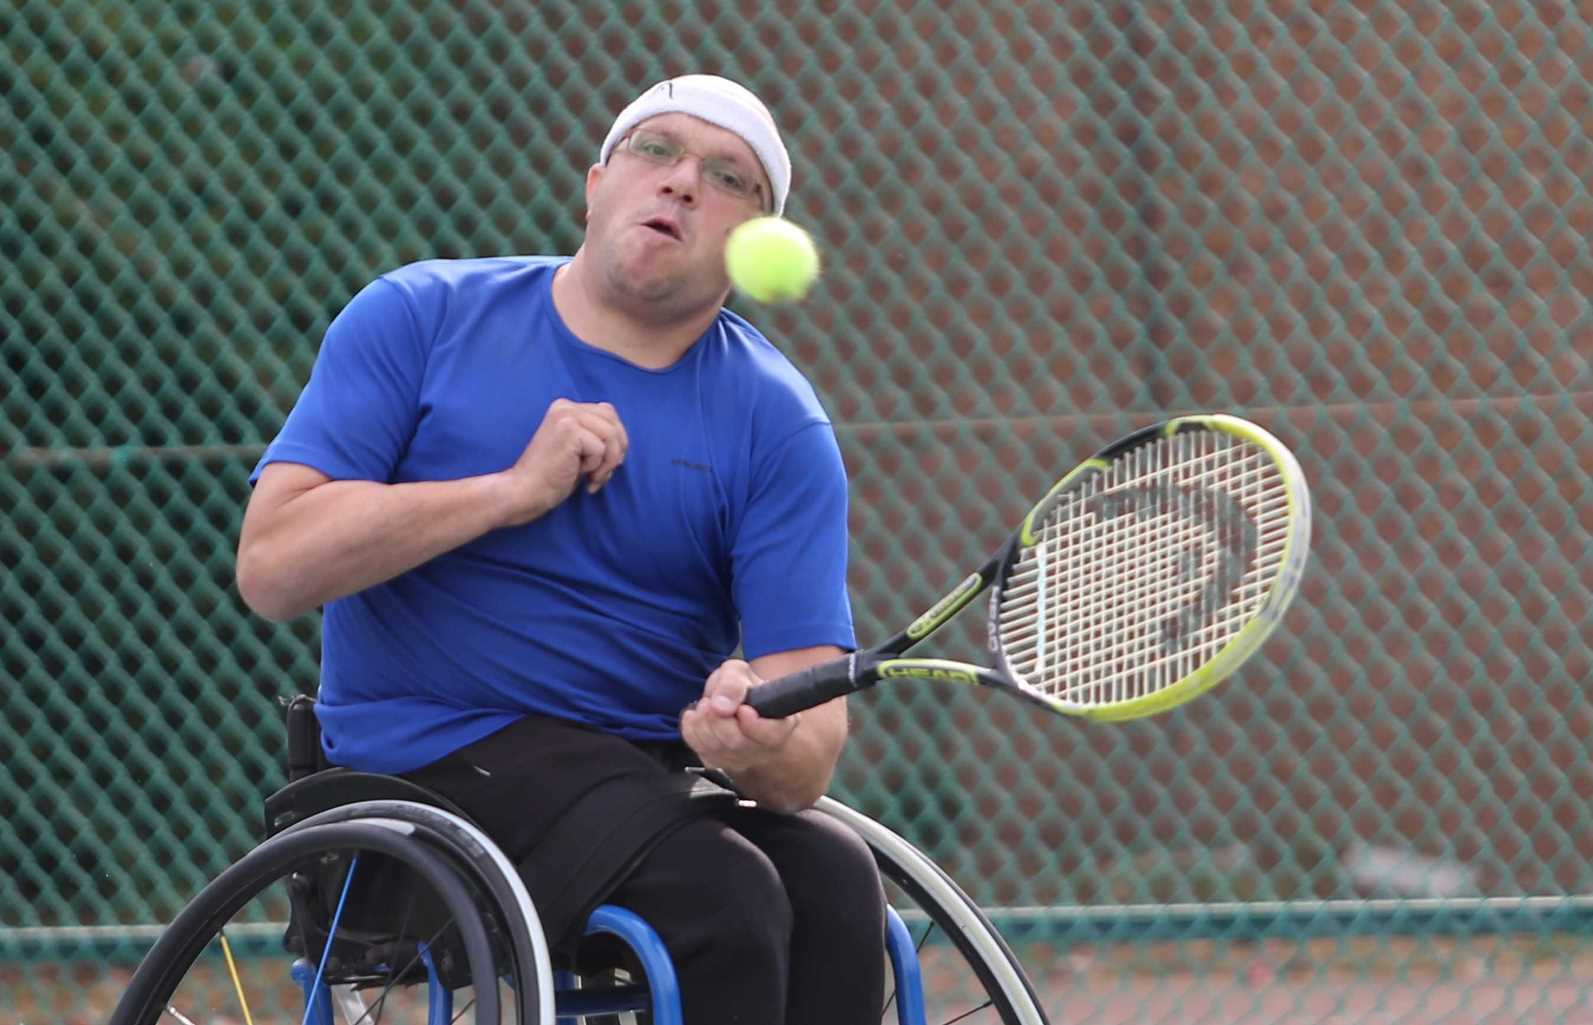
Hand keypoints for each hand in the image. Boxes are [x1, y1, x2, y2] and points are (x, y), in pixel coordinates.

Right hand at [499, 399, 627, 524]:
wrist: (525, 492)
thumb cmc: (553, 477)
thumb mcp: (579, 451)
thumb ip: (596, 436)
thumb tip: (623, 438)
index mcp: (566, 408)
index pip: (609, 414)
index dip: (615, 441)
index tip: (602, 464)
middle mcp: (565, 406)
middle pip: (614, 422)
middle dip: (616, 451)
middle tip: (600, 474)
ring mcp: (566, 416)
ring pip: (611, 436)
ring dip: (607, 463)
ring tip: (591, 478)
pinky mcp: (569, 430)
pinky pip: (601, 449)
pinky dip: (595, 467)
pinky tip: (578, 475)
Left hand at [681, 659, 799, 774]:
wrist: (732, 702)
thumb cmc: (742, 688)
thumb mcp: (739, 673)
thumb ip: (732, 683)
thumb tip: (721, 706)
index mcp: (779, 726)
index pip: (771, 735)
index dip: (754, 724)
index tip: (743, 709)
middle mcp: (762, 749)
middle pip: (736, 742)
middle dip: (718, 718)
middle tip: (713, 701)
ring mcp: (739, 760)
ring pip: (715, 748)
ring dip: (703, 722)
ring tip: (707, 704)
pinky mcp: (717, 763)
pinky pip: (699, 749)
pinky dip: (691, 728)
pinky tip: (698, 716)